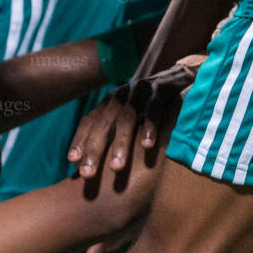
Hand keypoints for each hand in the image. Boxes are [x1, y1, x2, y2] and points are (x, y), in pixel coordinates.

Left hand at [66, 59, 197, 177]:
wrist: (180, 78)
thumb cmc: (151, 108)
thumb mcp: (131, 118)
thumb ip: (115, 135)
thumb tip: (93, 160)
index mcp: (110, 102)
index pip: (90, 121)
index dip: (80, 139)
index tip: (71, 161)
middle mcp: (121, 96)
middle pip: (103, 122)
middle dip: (94, 148)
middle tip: (87, 174)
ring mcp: (141, 92)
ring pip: (126, 118)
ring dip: (120, 143)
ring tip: (116, 168)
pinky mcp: (162, 91)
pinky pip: (154, 111)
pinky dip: (150, 128)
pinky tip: (147, 146)